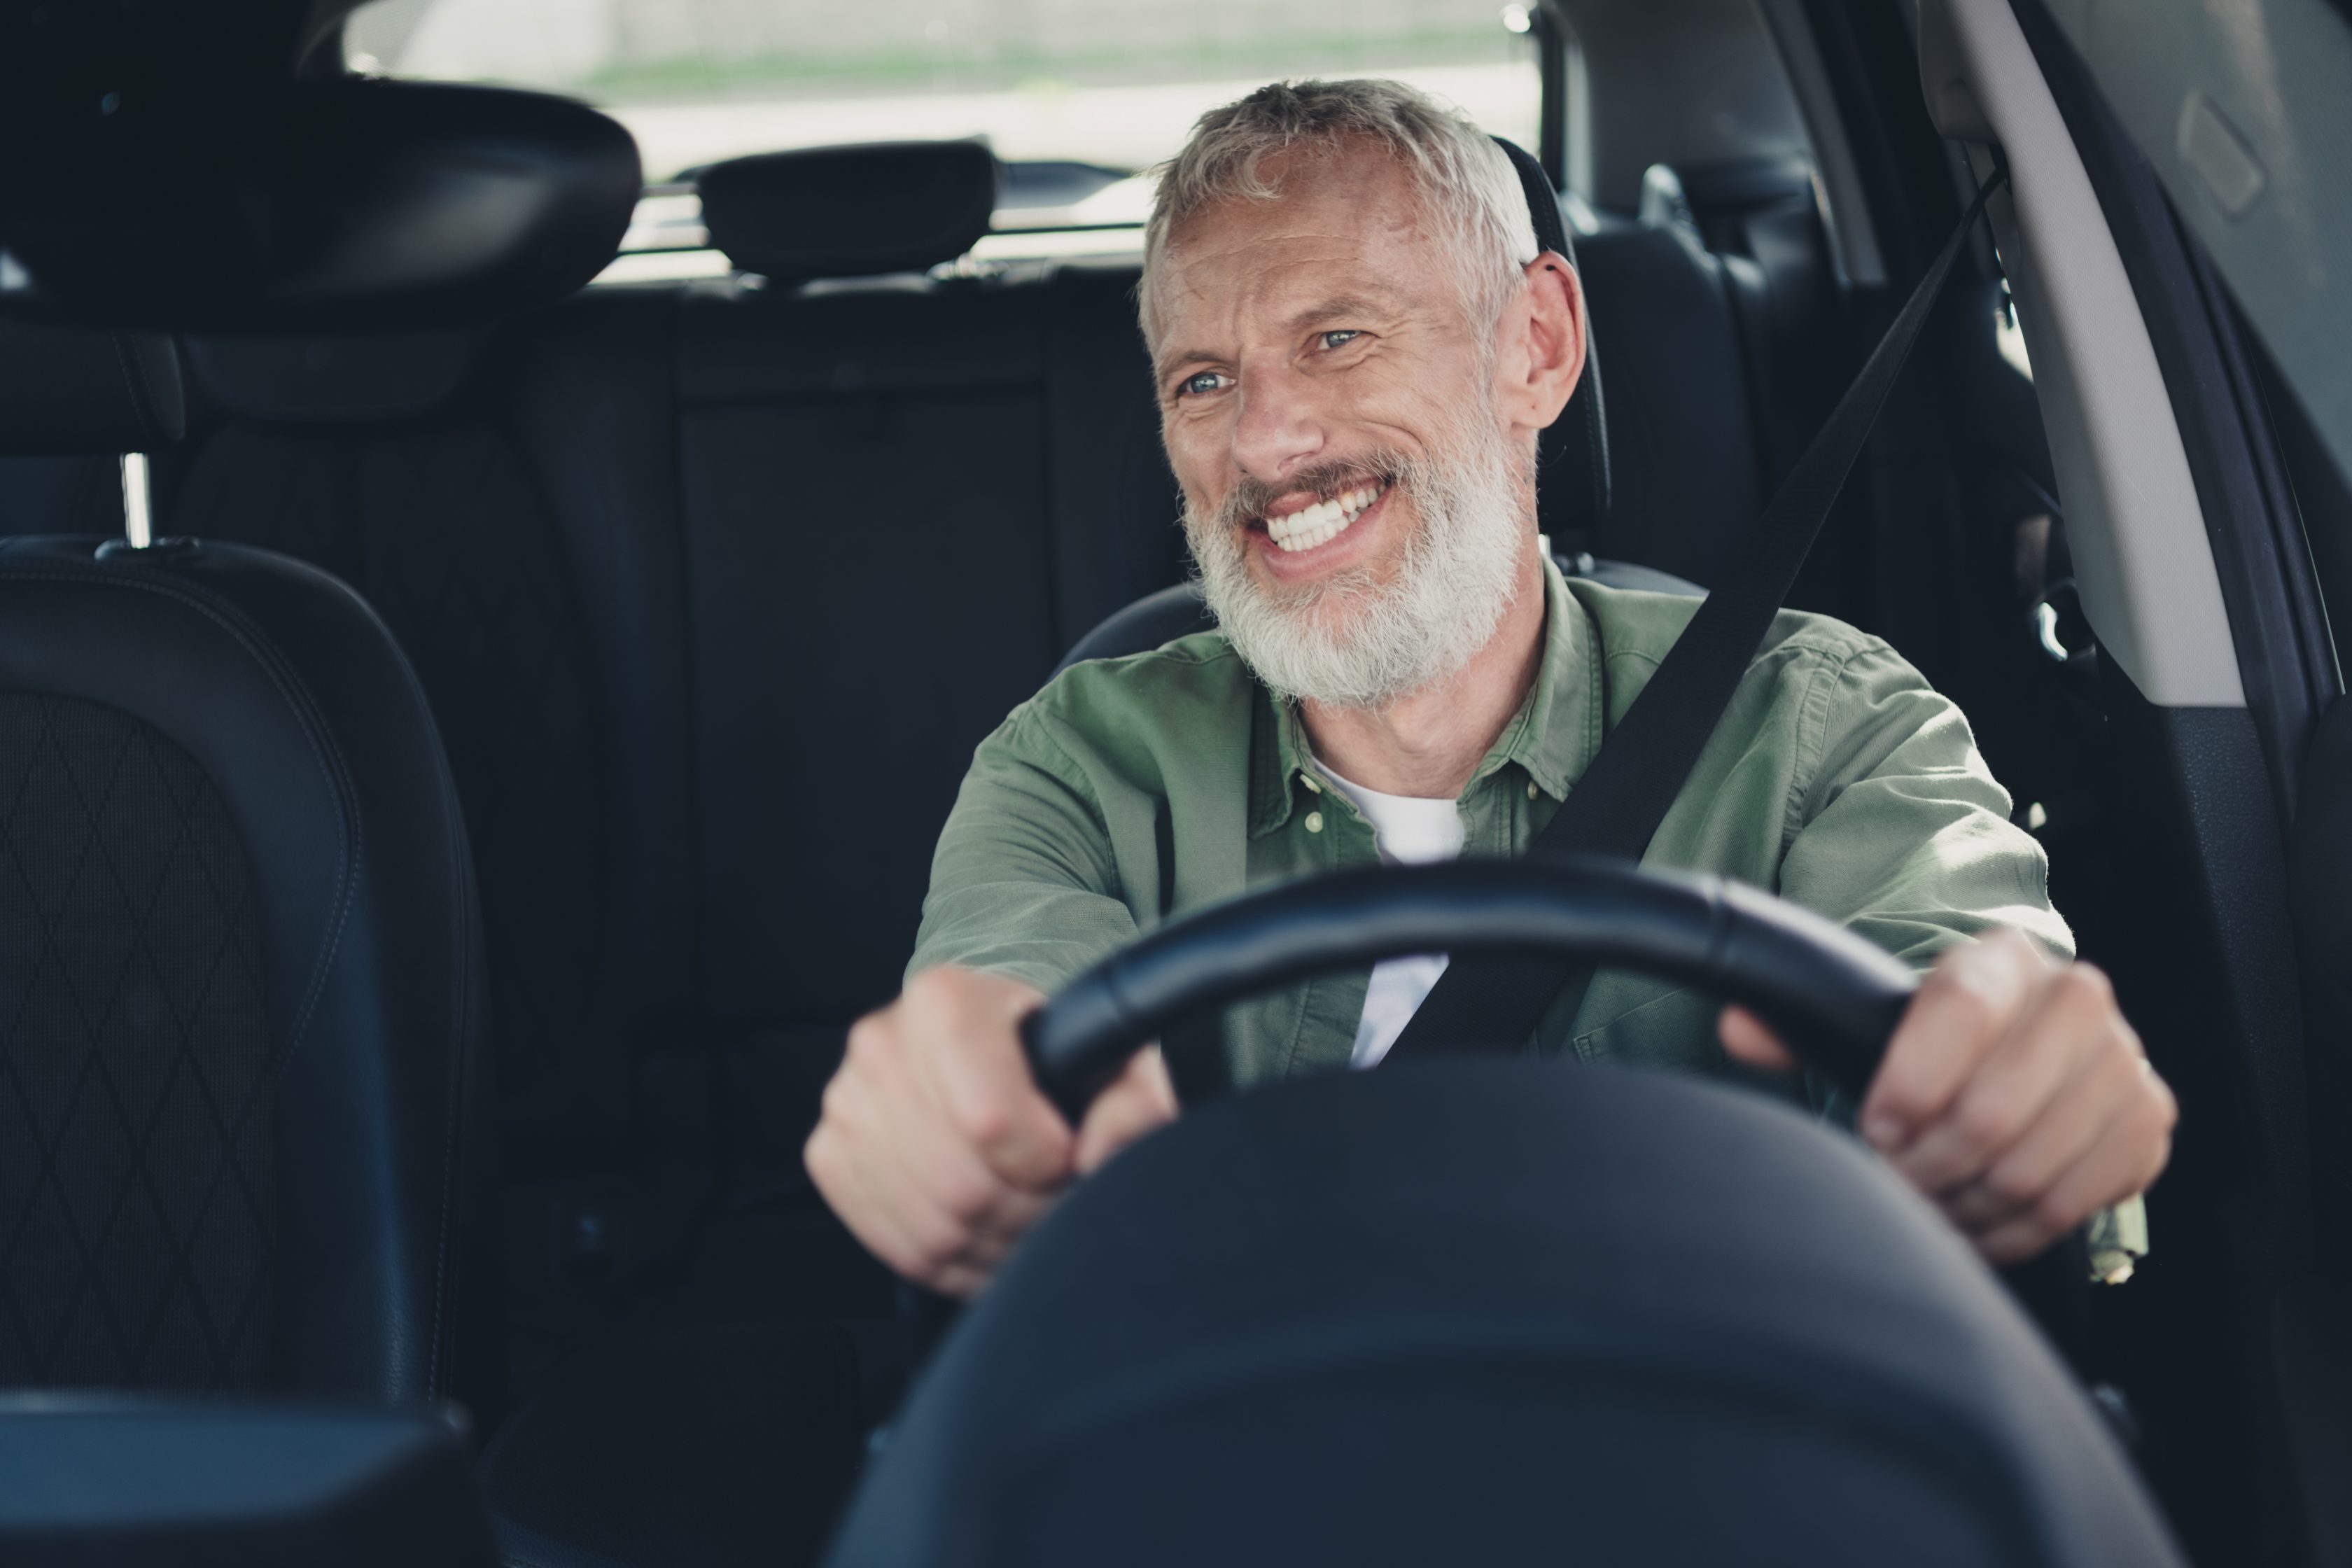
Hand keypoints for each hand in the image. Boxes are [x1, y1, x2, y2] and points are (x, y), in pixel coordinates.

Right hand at [805, 965, 1178, 1296]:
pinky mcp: (829, 1156)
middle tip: (1054, 1196)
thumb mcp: (1116, 1064)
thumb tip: (1101, 1156)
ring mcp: (846, 1103)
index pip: (989, 1121)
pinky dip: (953, 1261)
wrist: (989, 1046)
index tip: (1070, 1156)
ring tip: (1026, 1215)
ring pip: (932, 1227)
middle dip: (1027, 1211)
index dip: (1046, 1164)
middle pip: (962, 1186)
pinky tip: (986, 1232)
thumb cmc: (1051, 1057)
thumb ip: (1133, 1107)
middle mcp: (880, 1044)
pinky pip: (895, 1245)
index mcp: (943, 1001)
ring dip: (995, 1244)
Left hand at [1718, 929, 2174, 1263]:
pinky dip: (2014, 1227)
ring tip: (1927, 1203)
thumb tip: (1740, 1028)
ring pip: (2031, 1165)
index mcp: (2002, 959)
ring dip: (1965, 1202)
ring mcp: (2122, 1064)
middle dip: (1927, 1161)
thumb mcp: (1869, 1021)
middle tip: (1893, 1178)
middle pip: (1994, 1106)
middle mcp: (2078, 999)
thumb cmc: (1934, 1042)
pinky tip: (1974, 1219)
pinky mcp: (2148, 1125)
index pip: (1959, 1010)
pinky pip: (2076, 1201)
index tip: (1876, 1125)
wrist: (2022, 1051)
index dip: (1908, 1080)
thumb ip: (1800, 1025)